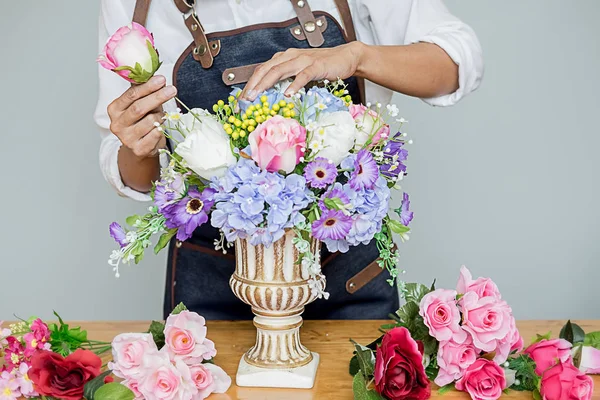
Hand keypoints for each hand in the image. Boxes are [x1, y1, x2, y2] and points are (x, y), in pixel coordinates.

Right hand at [107, 75, 176, 157]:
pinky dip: (162, 128)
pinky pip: (156, 134)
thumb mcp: (140, 104)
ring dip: (161, 116)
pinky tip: (160, 127)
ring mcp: (126, 138)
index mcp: (114, 109)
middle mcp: (117, 124)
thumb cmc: (141, 121)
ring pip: (150, 121)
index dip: (148, 87)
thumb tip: (155, 74)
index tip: (161, 79)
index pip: (131, 95)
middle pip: (139, 108)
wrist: (140, 148)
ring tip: (162, 116)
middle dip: (157, 97)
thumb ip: (144, 91)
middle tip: (172, 90)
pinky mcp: (138, 149)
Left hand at [240, 42, 363, 100]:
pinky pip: (302, 76)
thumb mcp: (300, 73)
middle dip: (253, 84)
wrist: (346, 57)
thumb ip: (287, 80)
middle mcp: (290, 57)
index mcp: (284, 58)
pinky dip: (294, 85)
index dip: (250, 83)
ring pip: (279, 70)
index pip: (262, 70)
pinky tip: (288, 95)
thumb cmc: (323, 67)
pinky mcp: (316, 66)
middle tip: (244, 99)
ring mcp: (303, 60)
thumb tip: (273, 97)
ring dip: (266, 84)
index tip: (242, 99)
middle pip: (266, 69)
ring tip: (257, 96)